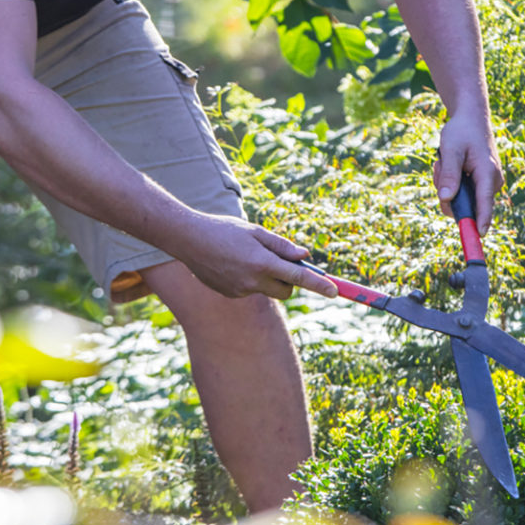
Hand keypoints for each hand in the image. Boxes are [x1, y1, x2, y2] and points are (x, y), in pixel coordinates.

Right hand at [167, 212, 336, 301]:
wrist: (188, 239)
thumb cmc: (224, 230)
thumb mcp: (255, 232)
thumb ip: (281, 245)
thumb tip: (305, 257)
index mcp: (262, 262)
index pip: (298, 277)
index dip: (318, 285)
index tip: (335, 292)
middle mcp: (252, 281)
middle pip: (286, 290)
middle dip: (290, 280)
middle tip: (281, 261)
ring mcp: (240, 290)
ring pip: (267, 289)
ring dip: (267, 277)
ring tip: (246, 255)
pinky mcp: (230, 294)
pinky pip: (250, 289)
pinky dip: (250, 279)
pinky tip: (232, 264)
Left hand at [434, 110, 502, 232]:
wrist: (471, 118)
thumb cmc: (461, 132)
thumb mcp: (450, 150)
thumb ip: (449, 174)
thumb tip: (446, 199)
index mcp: (487, 173)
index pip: (484, 203)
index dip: (480, 221)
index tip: (478, 236)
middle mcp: (491, 182)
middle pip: (466, 204)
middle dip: (448, 192)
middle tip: (440, 168)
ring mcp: (487, 184)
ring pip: (461, 199)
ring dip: (447, 185)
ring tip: (444, 162)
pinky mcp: (481, 183)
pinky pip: (462, 193)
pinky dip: (451, 183)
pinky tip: (449, 165)